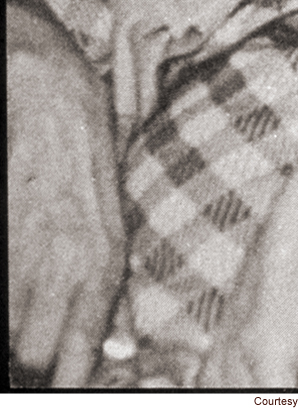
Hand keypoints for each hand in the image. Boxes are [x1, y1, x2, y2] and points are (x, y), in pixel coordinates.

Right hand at [8, 2, 125, 386]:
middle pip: (30, 353)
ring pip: (9, 325)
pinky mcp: (4, 226)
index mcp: (105, 264)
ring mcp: (29, 244)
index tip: (53, 382)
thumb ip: (105, 288)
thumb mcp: (108, 222)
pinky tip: (12, 247)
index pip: (76, 358)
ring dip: (10, 317)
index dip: (60, 380)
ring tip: (20, 292)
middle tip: (26, 324)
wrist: (53, 91)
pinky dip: (2, 283)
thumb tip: (113, 346)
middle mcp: (69, 261)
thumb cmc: (84, 156)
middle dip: (24, 350)